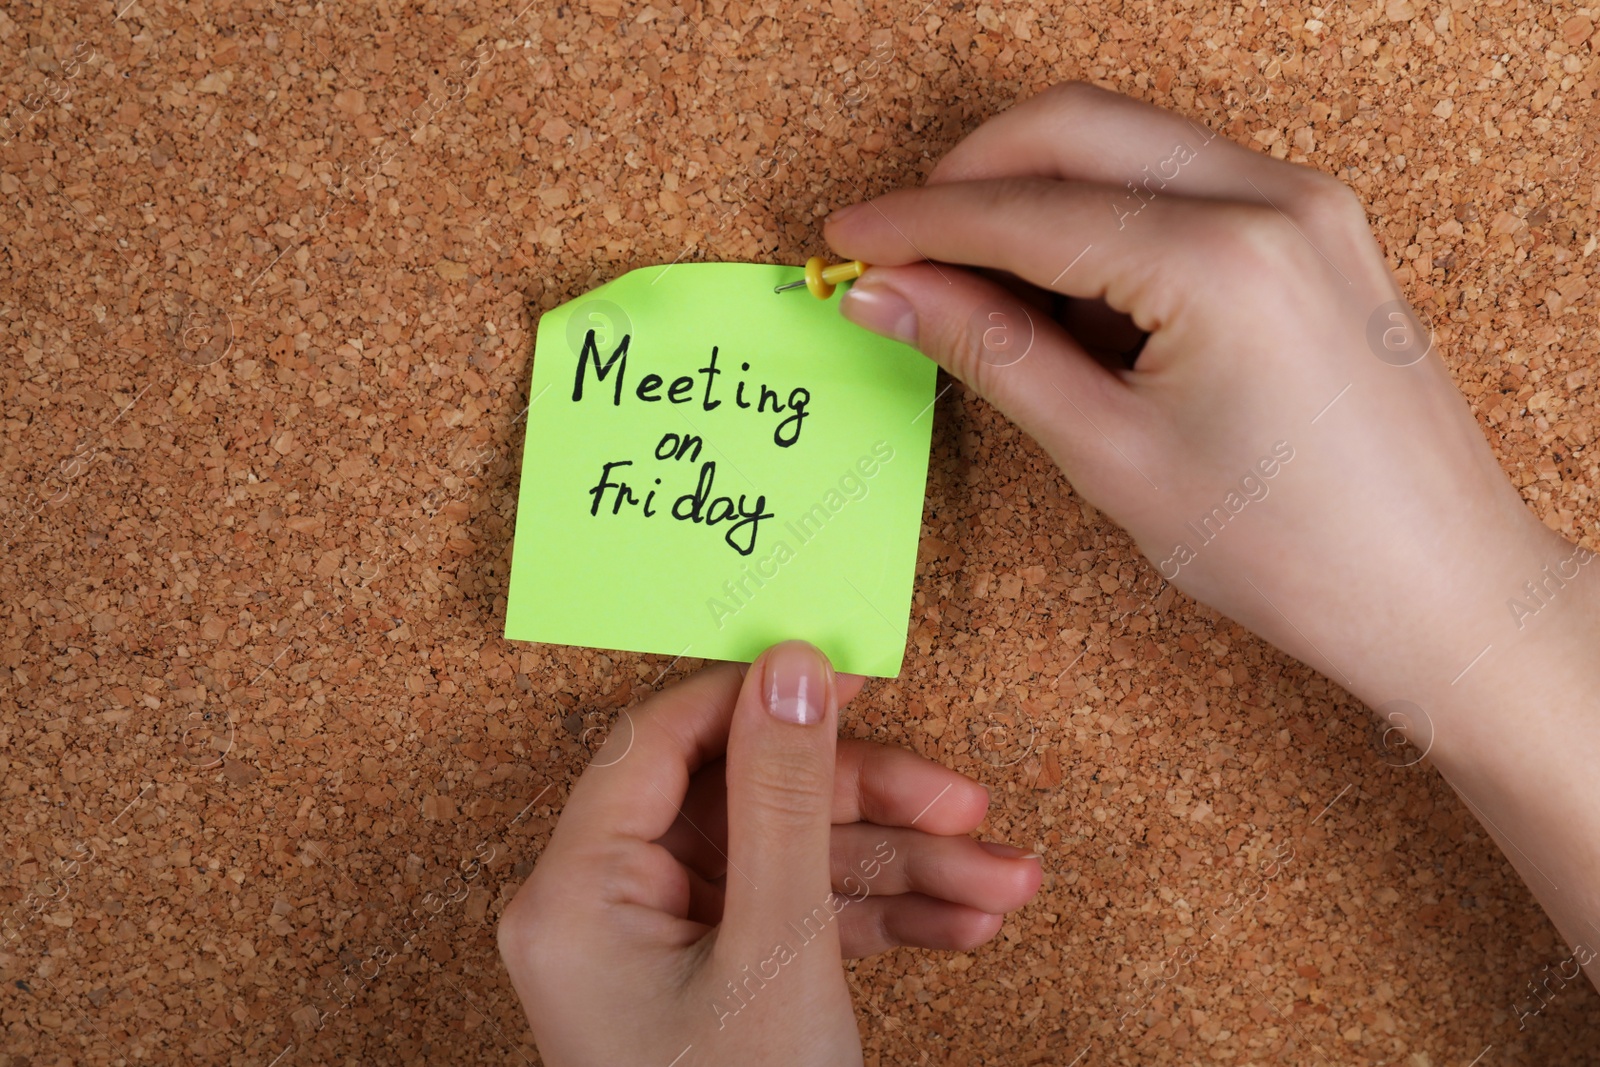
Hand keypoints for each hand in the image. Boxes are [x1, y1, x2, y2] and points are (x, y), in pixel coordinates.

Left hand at [498, 642, 1041, 1065]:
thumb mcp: (779, 950)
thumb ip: (784, 798)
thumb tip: (791, 669)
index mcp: (577, 891)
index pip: (664, 740)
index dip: (763, 702)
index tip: (856, 680)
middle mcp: (604, 910)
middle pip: (745, 802)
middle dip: (870, 808)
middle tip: (968, 804)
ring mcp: (658, 952)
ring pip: (786, 863)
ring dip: (901, 869)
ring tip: (1005, 885)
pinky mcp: (708, 986)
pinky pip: (792, 920)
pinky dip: (877, 921)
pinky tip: (962, 926)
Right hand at [825, 82, 1599, 987]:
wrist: (1439, 591)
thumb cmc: (1294, 549)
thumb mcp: (1112, 455)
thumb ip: (992, 351)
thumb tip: (891, 295)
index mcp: (1219, 256)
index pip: (1023, 210)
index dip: (916, 222)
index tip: (848, 238)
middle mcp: (1272, 199)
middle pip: (1074, 129)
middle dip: (968, 175)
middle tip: (898, 246)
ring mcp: (1305, 205)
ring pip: (1127, 143)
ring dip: (1034, 190)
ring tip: (969, 277)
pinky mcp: (1316, 230)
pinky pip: (1181, 181)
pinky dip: (1103, 213)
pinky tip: (1060, 285)